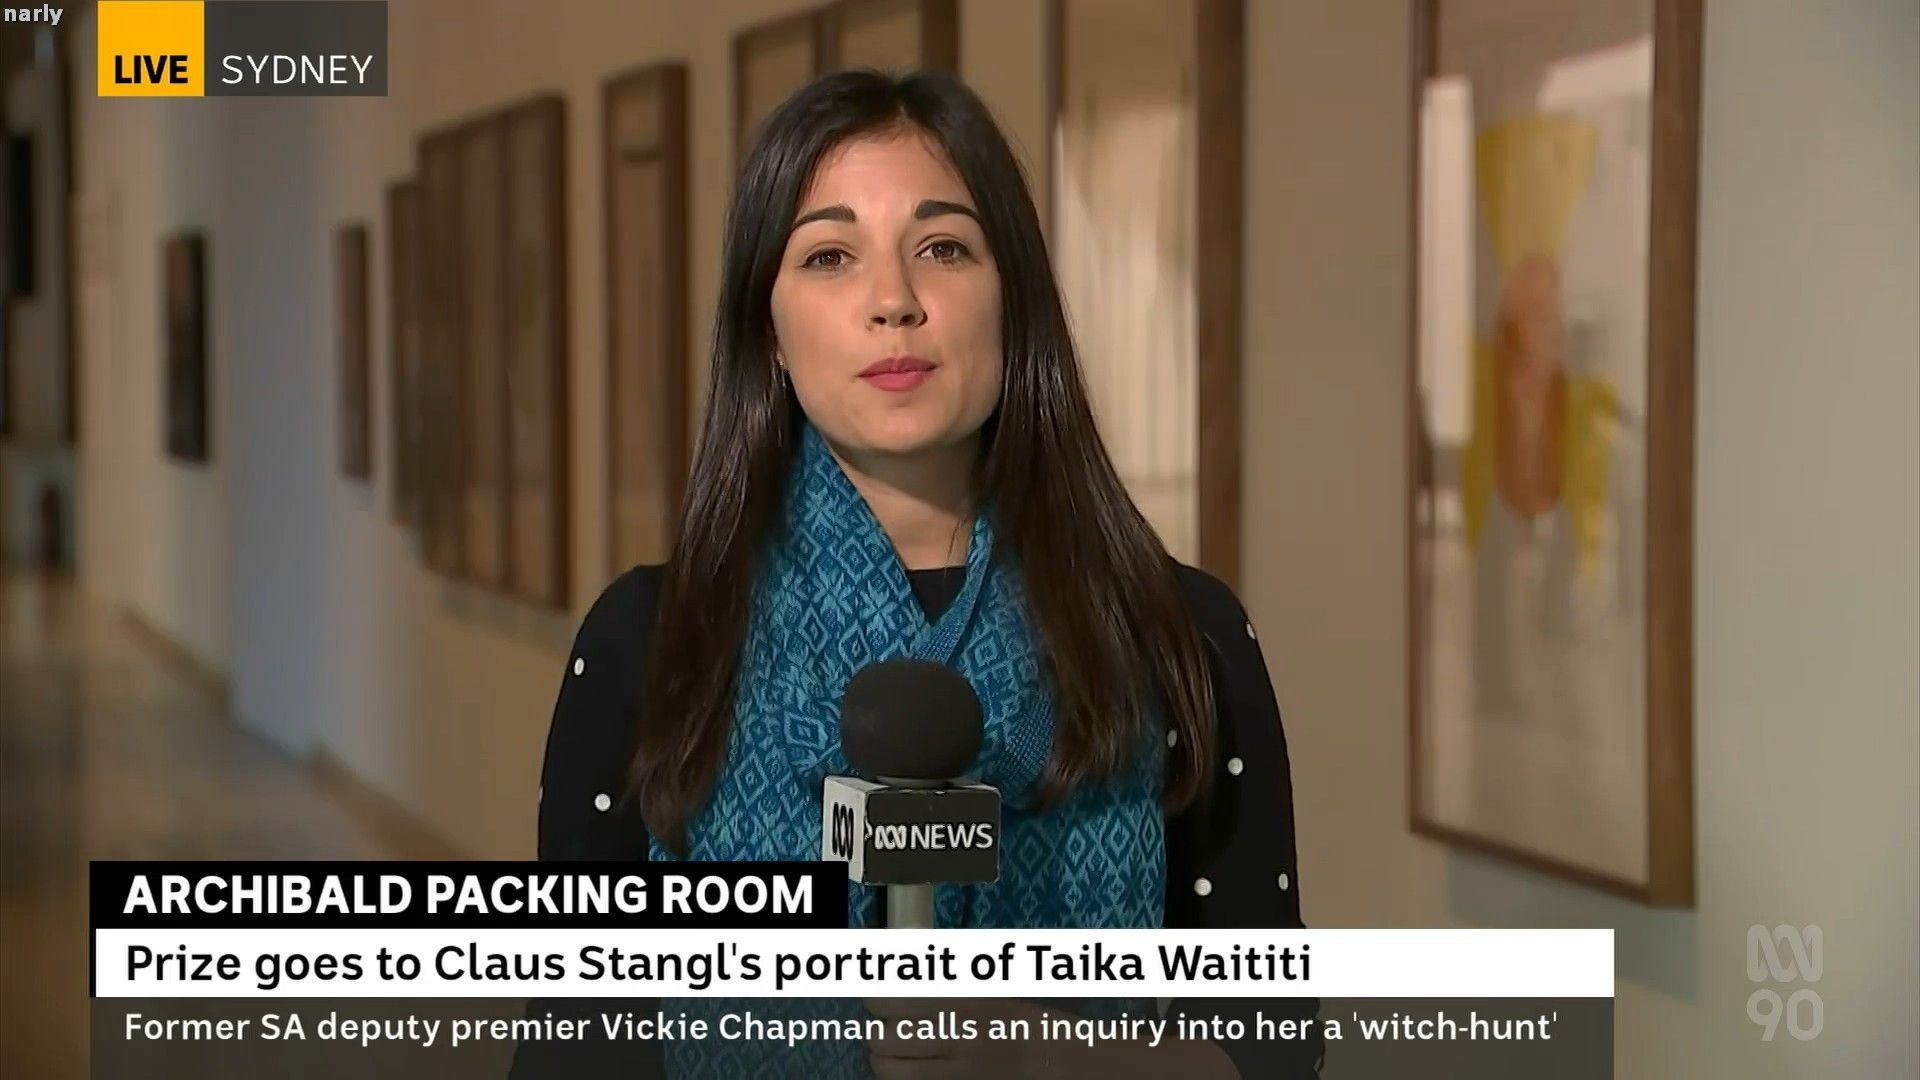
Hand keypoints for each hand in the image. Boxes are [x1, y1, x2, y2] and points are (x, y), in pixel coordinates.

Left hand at [861, 998, 1065, 1078]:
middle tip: (878, 1030)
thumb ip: (945, 979)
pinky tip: (905, 1072)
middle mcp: (952, 1037)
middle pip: (886, 1039)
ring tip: (883, 1055)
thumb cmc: (1017, 1017)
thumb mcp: (983, 988)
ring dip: (881, 1062)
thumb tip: (905, 962)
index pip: (894, 1002)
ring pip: (892, 1071)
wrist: (1050, 1058)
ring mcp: (954, 1069)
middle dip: (874, 1034)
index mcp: (959, 1002)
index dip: (875, 1002)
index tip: (873, 1001)